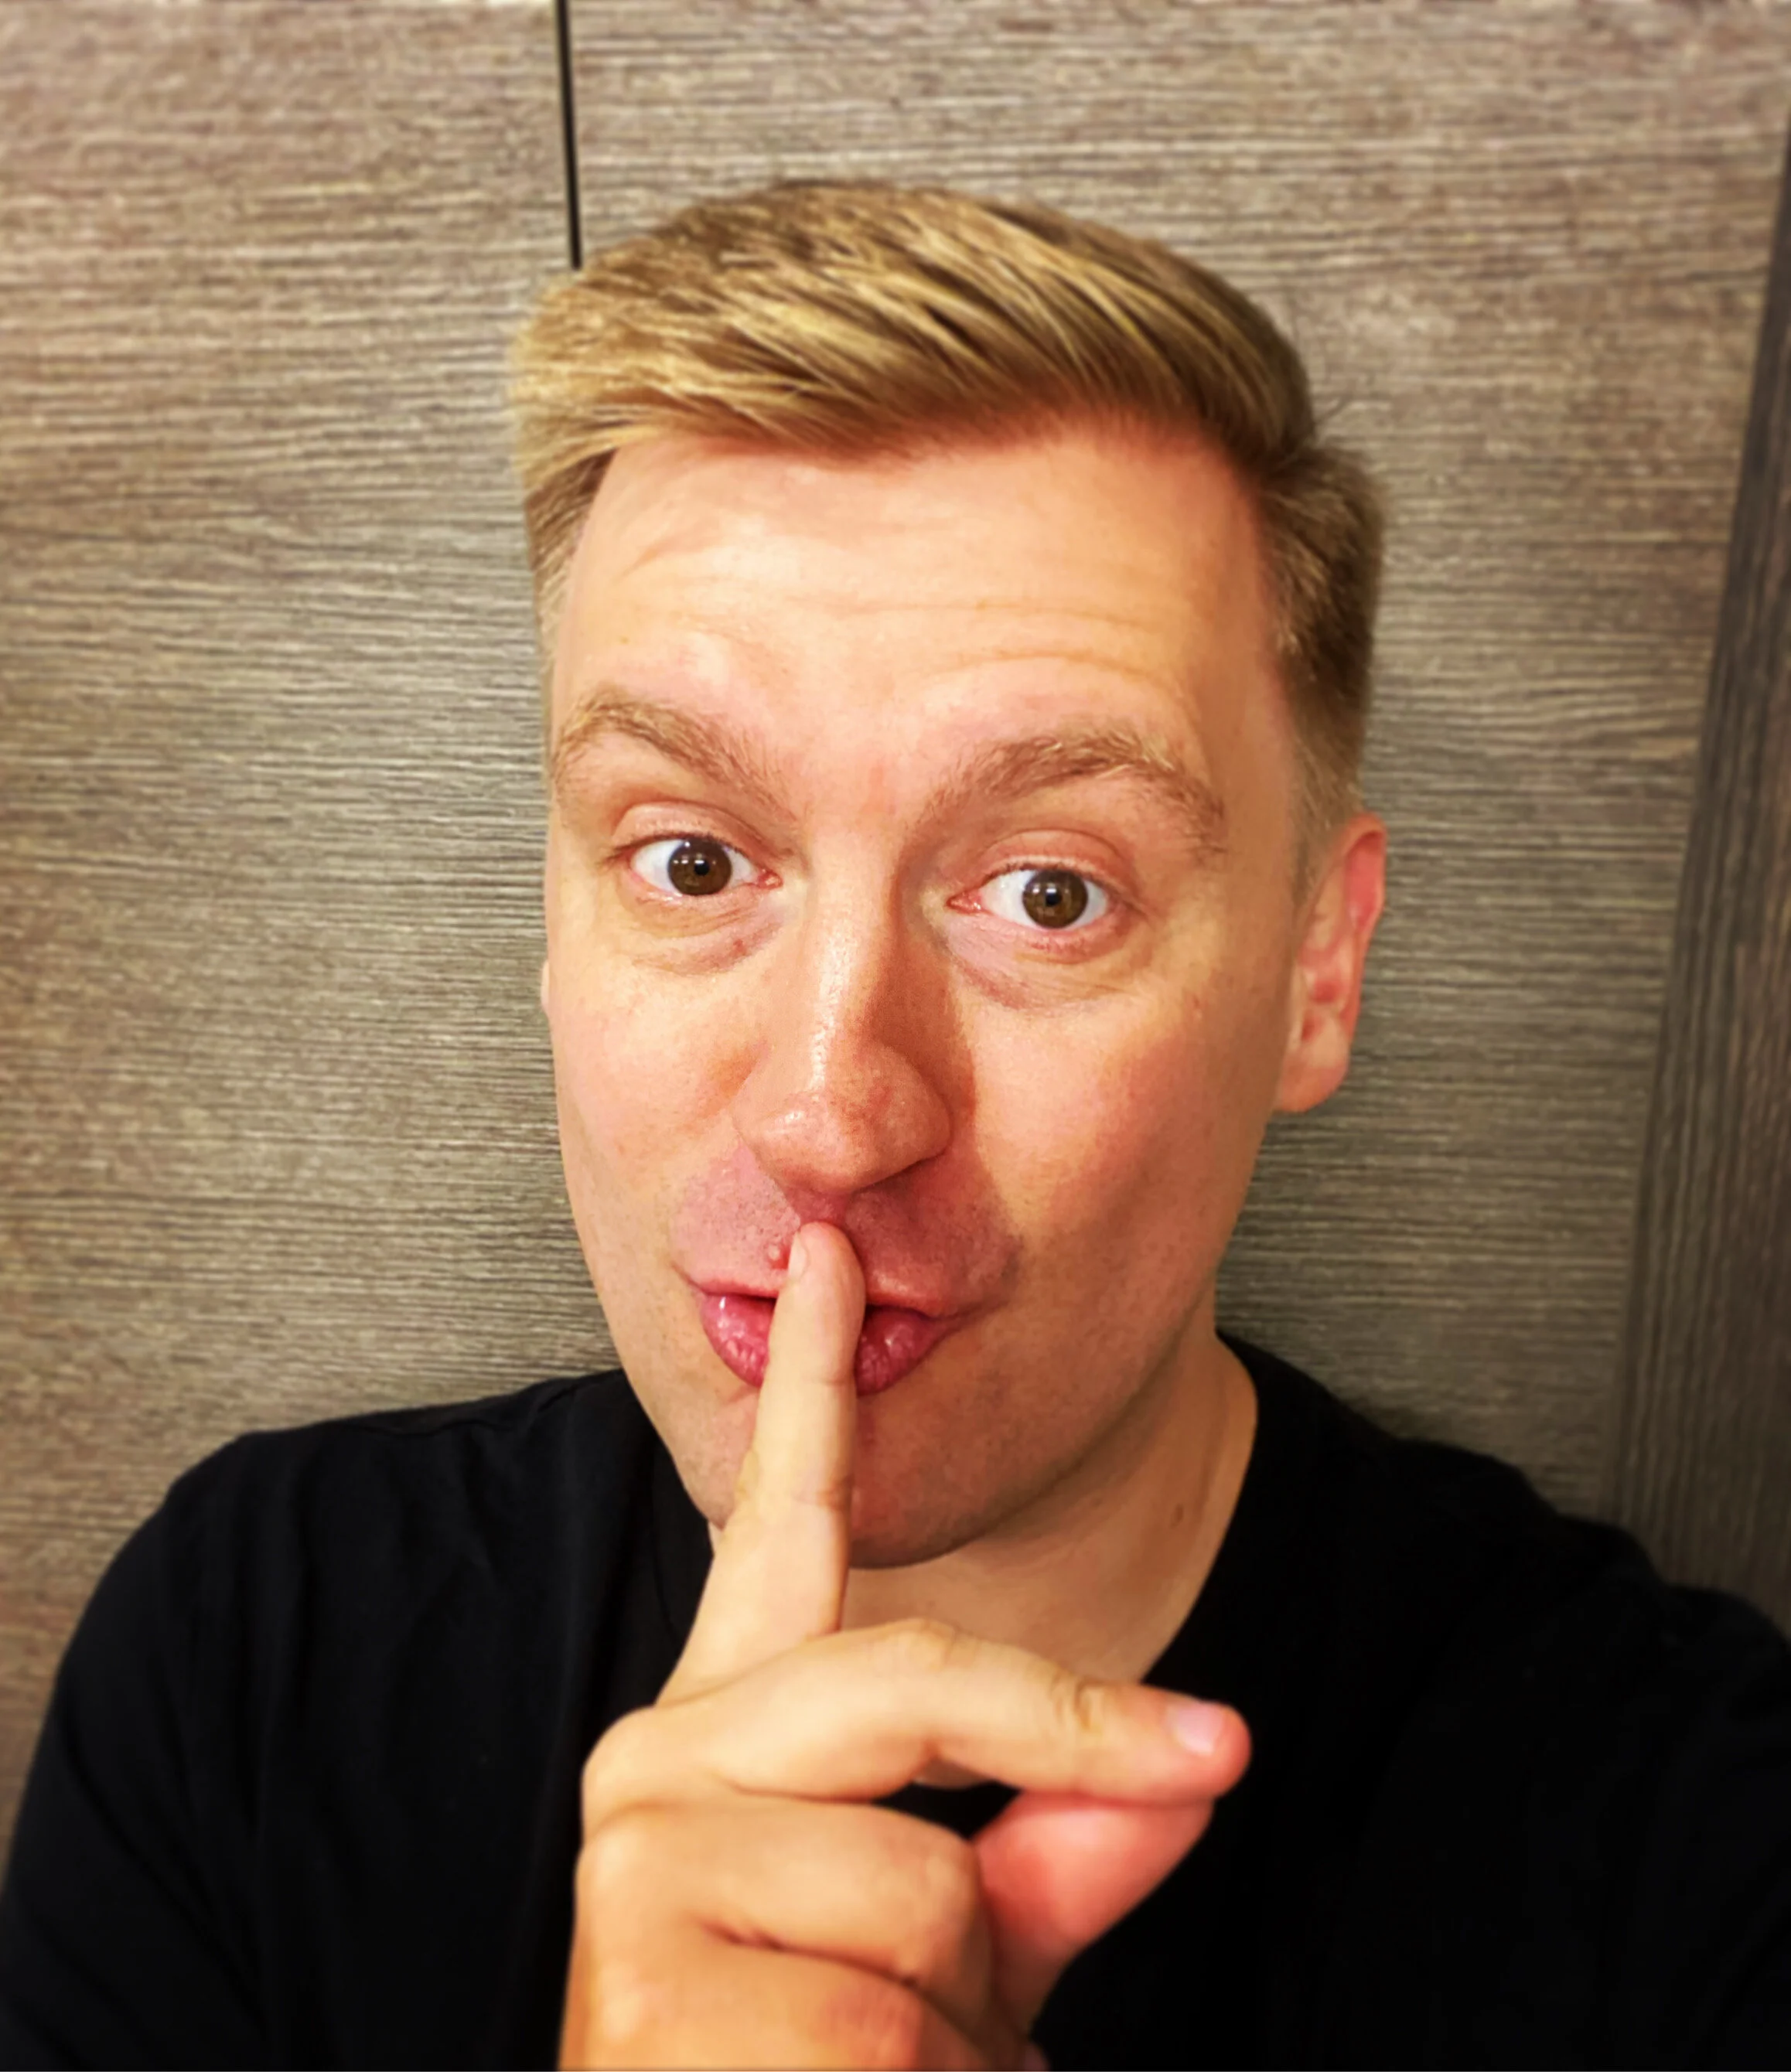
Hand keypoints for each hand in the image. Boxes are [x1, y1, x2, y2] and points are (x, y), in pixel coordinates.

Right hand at [560, 1222, 1249, 2067]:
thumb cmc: (828, 2071)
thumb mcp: (969, 1948)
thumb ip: (1064, 1839)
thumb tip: (1195, 1759)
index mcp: (731, 1731)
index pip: (780, 1527)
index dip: (810, 1382)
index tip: (835, 1256)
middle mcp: (659, 1762)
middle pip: (915, 1679)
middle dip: (1063, 1749)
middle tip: (1202, 1760)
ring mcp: (638, 1862)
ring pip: (926, 1884)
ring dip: (962, 2012)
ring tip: (878, 2064)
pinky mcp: (644, 1980)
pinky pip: (889, 2020)